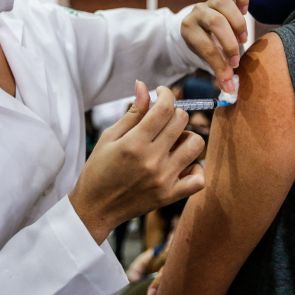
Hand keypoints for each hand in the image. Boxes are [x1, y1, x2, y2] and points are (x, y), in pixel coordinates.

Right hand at [70, 81, 204, 242]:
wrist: (95, 208)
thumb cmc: (98, 170)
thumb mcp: (109, 137)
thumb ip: (132, 112)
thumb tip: (144, 85)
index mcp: (135, 143)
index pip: (165, 108)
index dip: (167, 94)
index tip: (162, 93)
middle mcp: (152, 160)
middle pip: (182, 121)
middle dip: (174, 113)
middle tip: (162, 120)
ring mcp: (164, 179)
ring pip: (196, 144)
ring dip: (186, 137)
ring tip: (171, 142)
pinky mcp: (170, 196)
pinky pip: (199, 178)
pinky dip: (195, 168)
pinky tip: (180, 164)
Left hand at [181, 0, 248, 91]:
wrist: (197, 27)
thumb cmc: (204, 46)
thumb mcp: (205, 59)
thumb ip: (218, 72)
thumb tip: (231, 90)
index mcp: (188, 29)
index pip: (206, 47)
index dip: (219, 64)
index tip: (229, 78)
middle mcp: (198, 12)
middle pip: (216, 22)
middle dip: (230, 43)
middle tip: (236, 59)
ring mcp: (211, 1)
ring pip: (224, 4)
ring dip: (237, 23)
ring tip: (243, 39)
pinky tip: (245, 10)